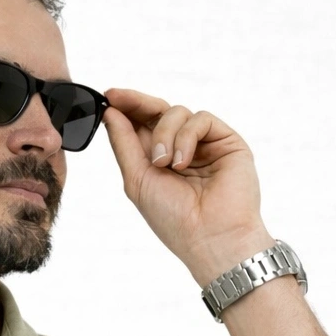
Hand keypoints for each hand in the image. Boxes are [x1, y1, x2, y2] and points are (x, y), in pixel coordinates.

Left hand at [101, 87, 272, 284]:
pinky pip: (200, 119)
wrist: (210, 237)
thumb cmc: (173, 219)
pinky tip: (183, 162)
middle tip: (117, 98)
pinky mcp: (226, 141)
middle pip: (159, 112)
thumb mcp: (137, 180)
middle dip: (137, 104)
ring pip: (177, 113)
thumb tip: (111, 112)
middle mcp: (182, 150)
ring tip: (164, 164)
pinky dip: (187, 137)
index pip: (142, 126)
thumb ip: (124, 145)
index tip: (108, 97)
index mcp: (159, 162)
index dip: (126, 109)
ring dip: (164, 135)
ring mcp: (205, 145)